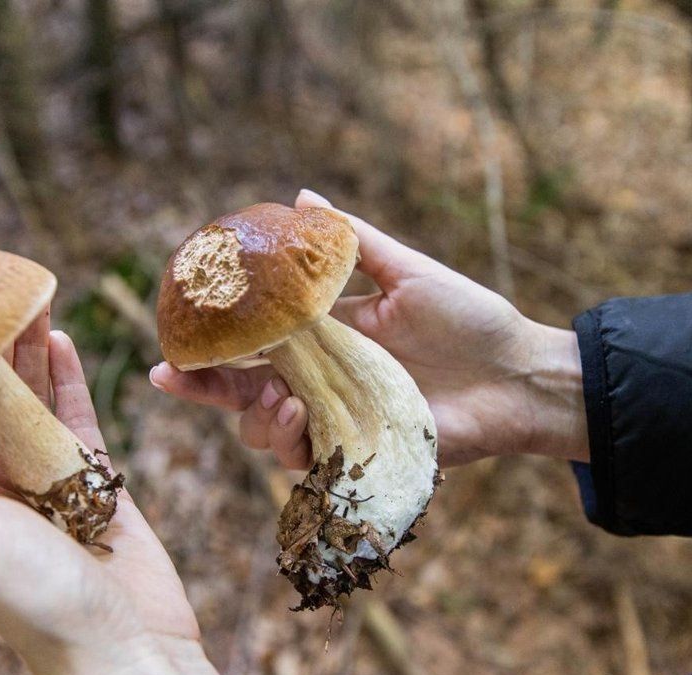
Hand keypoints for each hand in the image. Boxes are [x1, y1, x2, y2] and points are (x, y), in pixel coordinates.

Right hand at [151, 189, 588, 466]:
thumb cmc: (472, 321)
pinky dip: (292, 443)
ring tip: (285, 399)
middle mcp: (322, 380)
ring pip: (265, 430)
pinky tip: (304, 417)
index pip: (254, 341)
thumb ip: (354, 242)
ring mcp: (338, 420)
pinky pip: (305, 460)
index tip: (171, 337)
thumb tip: (299, 196)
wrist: (519, 375)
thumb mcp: (411, 273)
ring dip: (257, 416)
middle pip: (243, 390)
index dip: (210, 342)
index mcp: (326, 336)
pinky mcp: (359, 455)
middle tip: (174, 376)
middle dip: (202, 387)